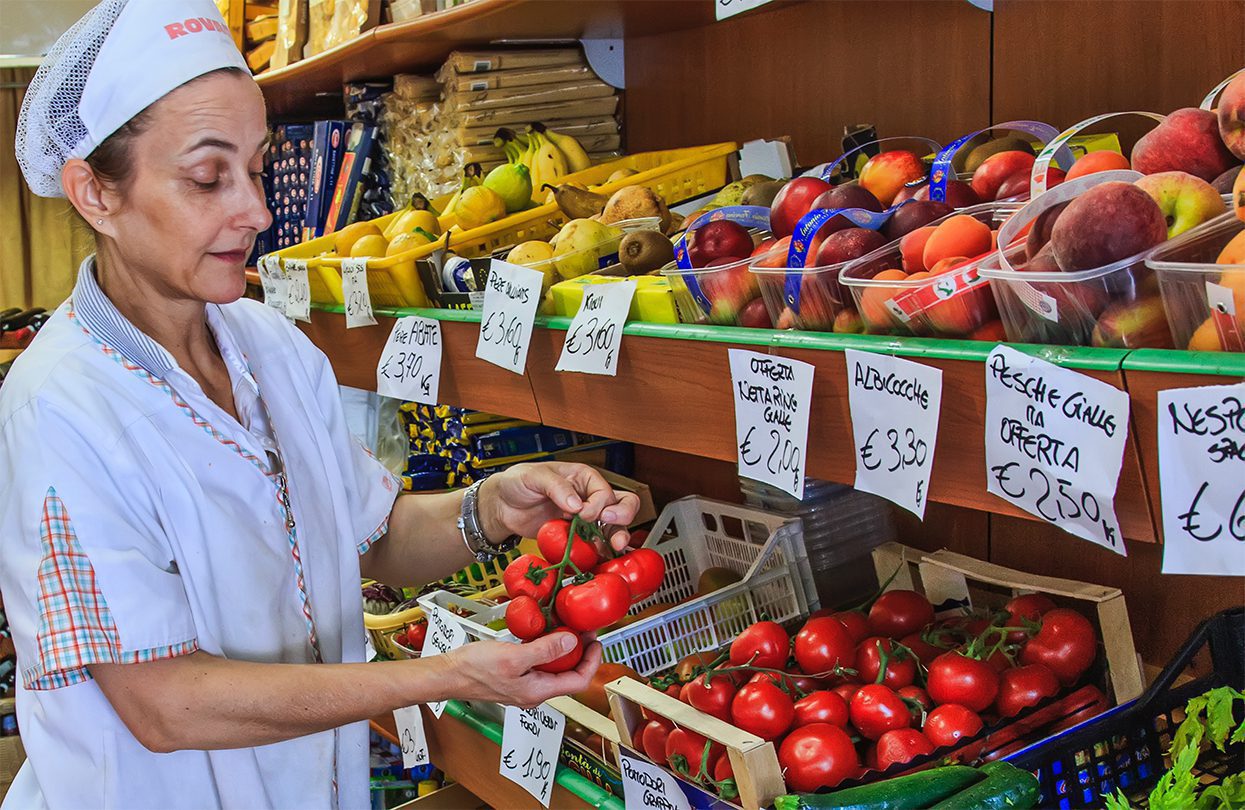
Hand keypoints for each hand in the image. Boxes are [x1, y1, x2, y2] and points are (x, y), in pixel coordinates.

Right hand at [441, 632, 601, 708]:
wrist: (448, 674)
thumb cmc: (475, 670)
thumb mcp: (514, 657)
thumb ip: (545, 650)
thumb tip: (571, 641)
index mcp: (538, 692)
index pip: (579, 681)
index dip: (592, 661)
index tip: (596, 641)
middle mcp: (534, 692)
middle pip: (569, 674)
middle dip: (579, 651)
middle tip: (582, 629)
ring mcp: (525, 685)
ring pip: (554, 668)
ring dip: (562, 648)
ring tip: (566, 627)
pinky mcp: (515, 676)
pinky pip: (539, 663)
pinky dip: (545, 648)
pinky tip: (542, 633)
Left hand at [480, 462, 639, 551]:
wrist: (502, 506)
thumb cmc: (517, 482)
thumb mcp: (534, 476)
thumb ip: (557, 487)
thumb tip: (576, 504)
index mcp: (582, 477)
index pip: (603, 490)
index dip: (597, 503)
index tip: (583, 513)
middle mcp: (588, 496)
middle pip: (621, 503)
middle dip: (622, 515)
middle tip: (610, 523)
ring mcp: (584, 518)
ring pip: (614, 525)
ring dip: (618, 535)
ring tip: (615, 545)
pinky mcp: (576, 535)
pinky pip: (596, 543)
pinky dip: (600, 550)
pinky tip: (598, 555)